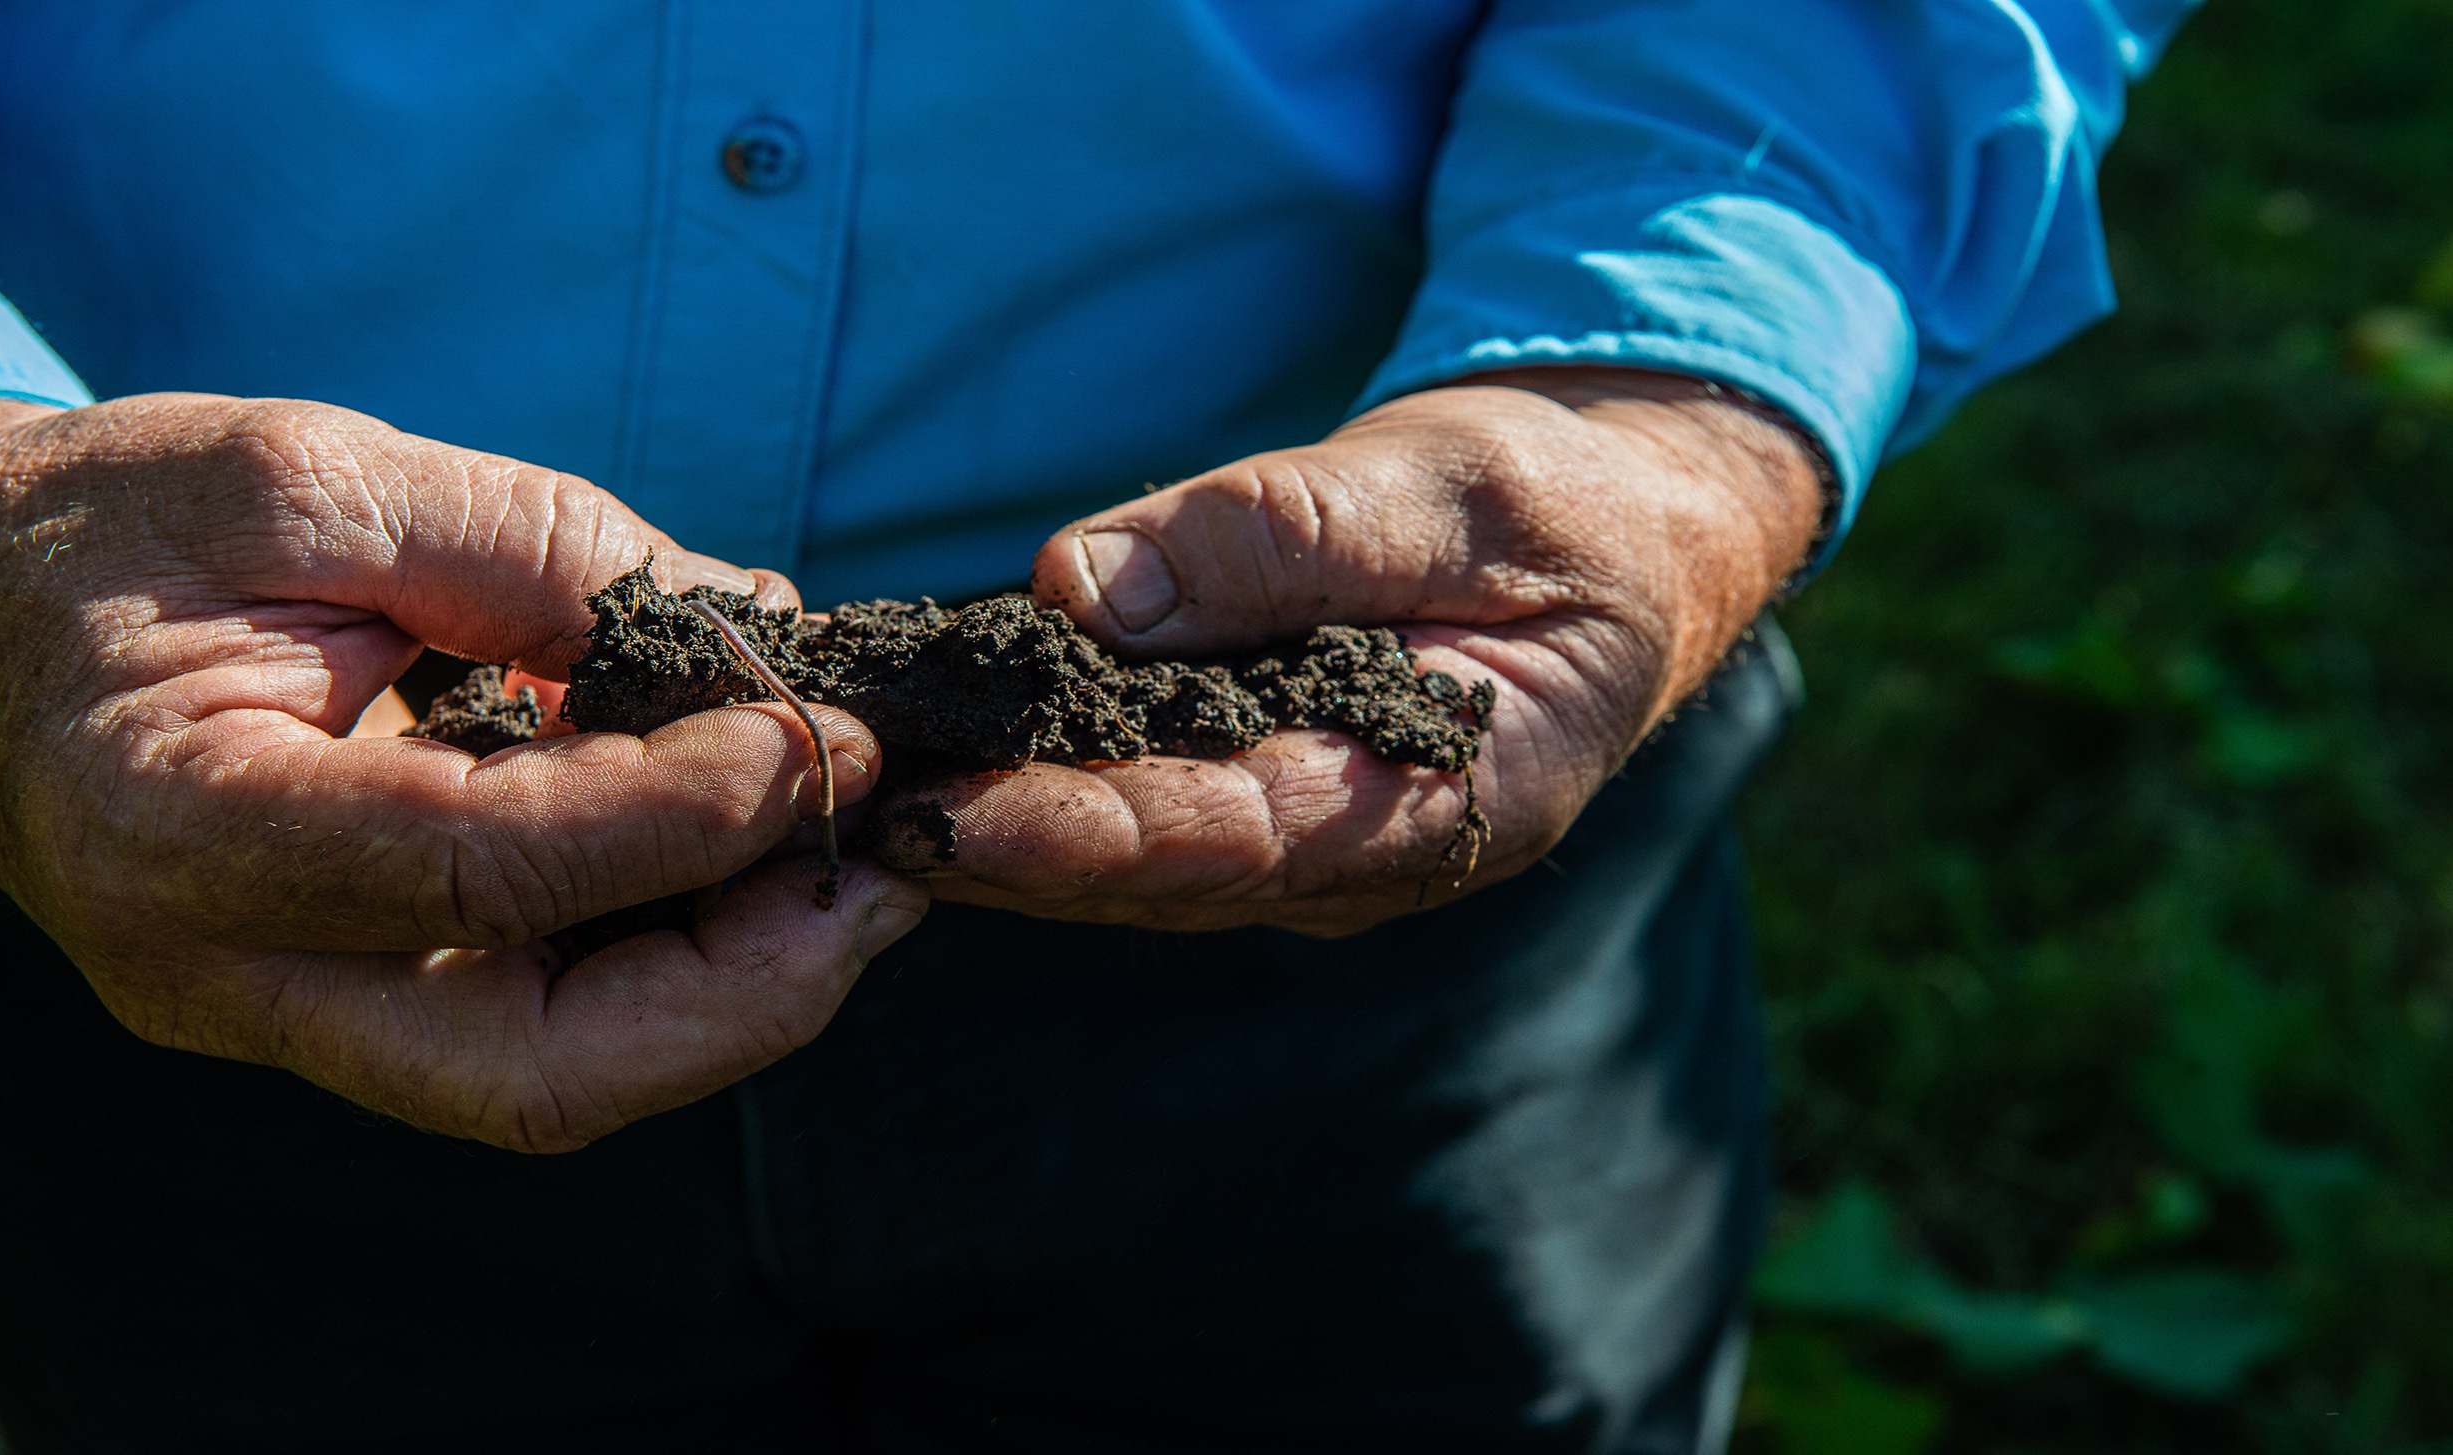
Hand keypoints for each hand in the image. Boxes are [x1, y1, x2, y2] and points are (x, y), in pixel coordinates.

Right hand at [0, 394, 926, 1150]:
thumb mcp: (309, 475)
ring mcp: (278, 1010)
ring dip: (735, 988)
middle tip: (888, 868)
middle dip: (748, 991)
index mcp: (180, 822)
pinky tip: (755, 858)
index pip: (480, 874)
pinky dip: (667, 957)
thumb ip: (534, 550)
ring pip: (551, 1077)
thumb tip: (761, 635)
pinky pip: (533, 1023)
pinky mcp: (338, 1003)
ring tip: (857, 861)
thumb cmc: (117, 524)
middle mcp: (222, 968)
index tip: (825, 736)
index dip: (682, 816)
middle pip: (534, 1071)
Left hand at [889, 368, 1823, 934]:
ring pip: (1137, 864)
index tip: (960, 812)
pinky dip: (1036, 790)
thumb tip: (1083, 589)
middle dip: (1007, 851)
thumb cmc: (1554, 506)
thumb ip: (1281, 535)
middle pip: (1166, 874)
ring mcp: (1316, 843)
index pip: (1247, 834)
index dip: (1097, 832)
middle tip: (852, 813)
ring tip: (857, 795)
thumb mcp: (1447, 485)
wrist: (1611, 537)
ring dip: (998, 837)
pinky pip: (1142, 814)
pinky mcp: (1265, 803)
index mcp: (1459, 799)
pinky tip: (932, 757)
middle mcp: (1373, 854)